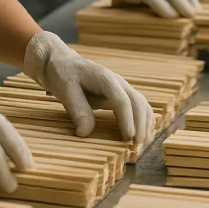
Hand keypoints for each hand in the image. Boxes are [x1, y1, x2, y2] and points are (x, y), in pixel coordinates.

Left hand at [24, 31, 153, 143]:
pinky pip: (137, 106)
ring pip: (141, 103)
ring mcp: (121, 87)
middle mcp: (117, 81)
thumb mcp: (65, 90)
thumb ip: (77, 110)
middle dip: (141, 123)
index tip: (128, 137)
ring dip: (145, 122)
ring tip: (143, 143)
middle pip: (137, 101)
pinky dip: (143, 119)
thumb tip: (85, 133)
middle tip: (137, 145)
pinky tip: (143, 133)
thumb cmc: (63, 74)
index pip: (121, 100)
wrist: (63, 62)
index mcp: (104, 78)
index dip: (127, 119)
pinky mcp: (120, 94)